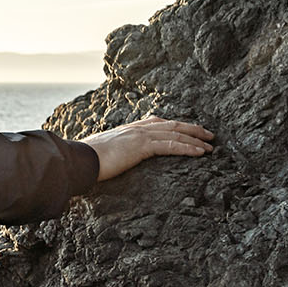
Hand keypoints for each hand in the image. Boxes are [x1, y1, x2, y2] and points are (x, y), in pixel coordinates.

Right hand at [81, 116, 215, 182]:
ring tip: (211, 146)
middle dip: (192, 129)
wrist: (76, 160)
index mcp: (126, 130)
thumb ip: (109, 155)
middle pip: (170, 125)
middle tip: (208, 134)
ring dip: (196, 139)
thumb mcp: (98, 155)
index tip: (186, 130)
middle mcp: (135, 129)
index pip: (155, 123)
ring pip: (175, 134)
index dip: (174, 126)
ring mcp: (139, 136)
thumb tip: (106, 163)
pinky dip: (188, 148)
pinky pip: (171, 145)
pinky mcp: (142, 146)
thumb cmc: (82, 161)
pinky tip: (200, 153)